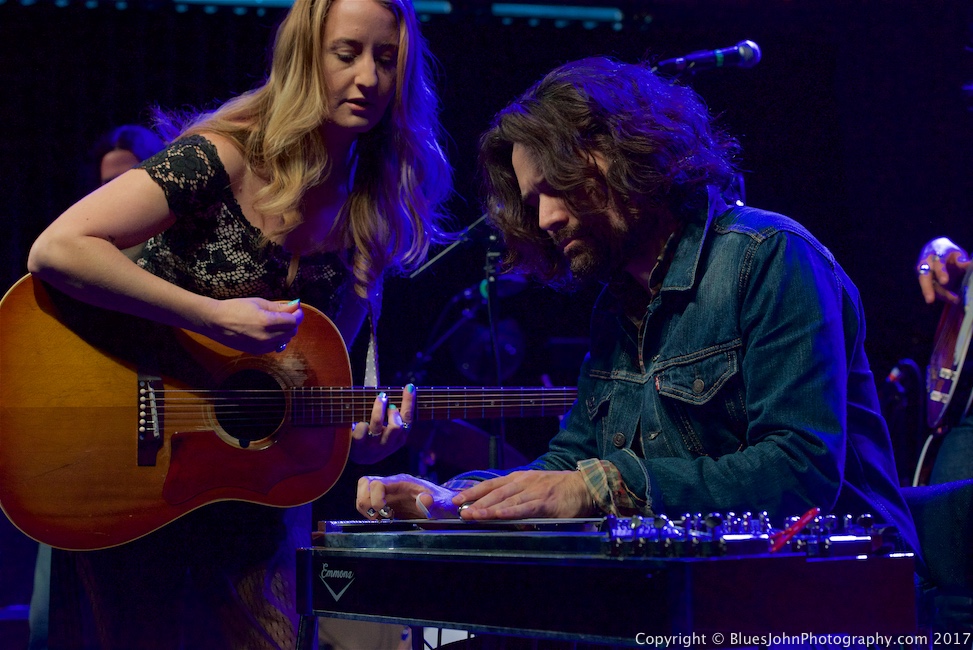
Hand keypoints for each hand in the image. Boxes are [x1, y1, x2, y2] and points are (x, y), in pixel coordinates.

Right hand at [204, 297, 302, 353]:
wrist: (216, 322)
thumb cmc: (236, 308)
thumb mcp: (259, 303)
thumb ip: (279, 307)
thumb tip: (296, 305)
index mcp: (267, 322)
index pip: (293, 321)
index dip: (297, 314)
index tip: (296, 309)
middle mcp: (266, 337)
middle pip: (291, 332)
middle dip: (292, 323)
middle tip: (286, 314)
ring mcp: (262, 346)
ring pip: (285, 340)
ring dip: (285, 331)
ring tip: (276, 322)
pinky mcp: (257, 351)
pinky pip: (275, 346)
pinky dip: (276, 339)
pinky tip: (268, 331)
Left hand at [349, 385, 415, 463]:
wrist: (349, 452)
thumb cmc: (369, 431)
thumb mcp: (383, 422)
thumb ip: (390, 405)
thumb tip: (390, 376)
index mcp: (398, 440)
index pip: (408, 422)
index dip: (409, 404)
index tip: (409, 387)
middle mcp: (387, 446)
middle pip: (397, 426)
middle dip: (391, 409)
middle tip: (385, 398)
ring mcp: (372, 449)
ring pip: (378, 426)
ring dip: (377, 408)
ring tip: (376, 399)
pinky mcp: (358, 449)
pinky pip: (361, 432)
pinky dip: (361, 423)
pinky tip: (357, 422)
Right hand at [356, 473, 459, 519]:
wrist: (443, 506)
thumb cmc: (442, 503)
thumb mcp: (442, 504)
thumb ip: (434, 502)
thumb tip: (425, 499)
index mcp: (402, 482)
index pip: (377, 483)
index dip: (375, 499)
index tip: (385, 513)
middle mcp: (392, 484)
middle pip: (365, 483)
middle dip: (366, 502)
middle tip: (380, 517)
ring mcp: (387, 492)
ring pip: (363, 492)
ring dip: (365, 507)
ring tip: (380, 518)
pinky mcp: (385, 501)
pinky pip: (367, 502)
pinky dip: (368, 512)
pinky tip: (382, 520)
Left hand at [451, 470, 595, 519]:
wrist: (584, 486)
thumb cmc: (557, 489)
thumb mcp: (533, 487)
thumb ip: (516, 496)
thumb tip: (496, 509)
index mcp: (518, 478)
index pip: (490, 484)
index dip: (472, 492)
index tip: (456, 500)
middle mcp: (523, 482)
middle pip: (494, 492)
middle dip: (475, 502)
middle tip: (459, 511)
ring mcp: (534, 491)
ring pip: (506, 501)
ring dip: (488, 509)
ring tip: (472, 515)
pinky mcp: (546, 502)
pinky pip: (525, 508)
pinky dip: (511, 512)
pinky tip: (499, 516)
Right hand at [917, 237, 970, 304]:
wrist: (936, 251)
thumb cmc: (948, 252)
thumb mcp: (956, 252)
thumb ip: (960, 258)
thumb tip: (966, 264)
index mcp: (934, 254)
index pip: (936, 263)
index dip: (940, 272)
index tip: (944, 282)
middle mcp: (925, 264)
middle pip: (924, 277)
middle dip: (927, 288)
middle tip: (930, 299)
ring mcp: (923, 274)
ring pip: (929, 286)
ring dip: (941, 294)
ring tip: (955, 299)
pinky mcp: (925, 282)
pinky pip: (933, 290)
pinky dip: (943, 295)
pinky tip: (953, 299)